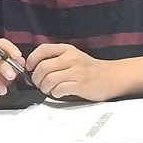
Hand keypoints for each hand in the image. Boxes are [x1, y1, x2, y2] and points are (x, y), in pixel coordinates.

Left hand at [26, 44, 142, 101]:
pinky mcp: (81, 85)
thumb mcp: (73, 56)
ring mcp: (76, 71)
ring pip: (49, 79)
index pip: (42, 49)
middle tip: (38, 84)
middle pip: (42, 67)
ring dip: (44, 87)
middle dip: (36, 78)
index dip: (32, 59)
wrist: (113, 76)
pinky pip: (60, 89)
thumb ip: (57, 58)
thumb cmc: (90, 69)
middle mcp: (71, 58)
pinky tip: (58, 93)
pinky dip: (55, 93)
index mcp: (67, 49)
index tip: (30, 68)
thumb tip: (35, 67)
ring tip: (48, 90)